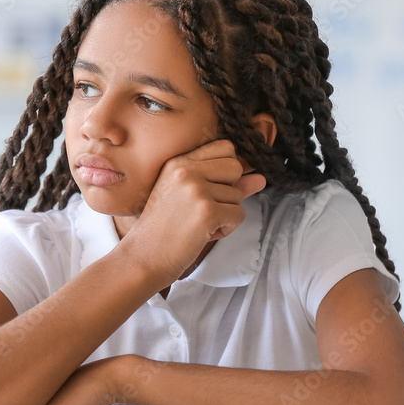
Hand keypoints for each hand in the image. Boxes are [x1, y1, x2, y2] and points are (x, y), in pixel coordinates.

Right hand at [117, 139, 265, 284]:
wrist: (143, 257)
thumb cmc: (164, 229)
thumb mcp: (189, 198)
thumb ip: (224, 184)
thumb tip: (260, 178)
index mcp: (178, 163)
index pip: (224, 147)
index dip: (226, 170)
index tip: (212, 189)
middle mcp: (186, 171)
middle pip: (235, 167)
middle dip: (229, 190)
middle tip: (205, 209)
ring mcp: (196, 190)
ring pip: (238, 195)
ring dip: (226, 214)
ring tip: (199, 224)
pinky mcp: (207, 211)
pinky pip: (239, 215)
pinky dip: (226, 229)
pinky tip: (203, 234)